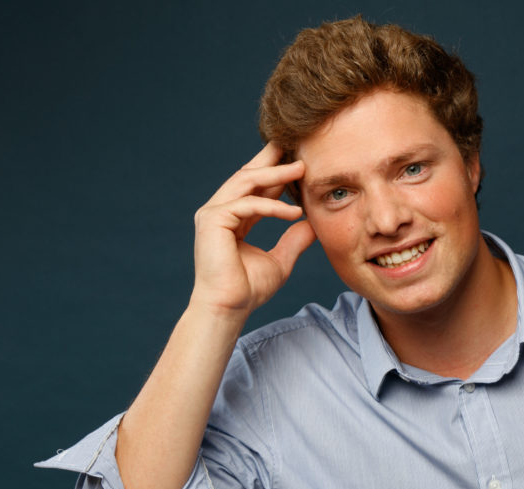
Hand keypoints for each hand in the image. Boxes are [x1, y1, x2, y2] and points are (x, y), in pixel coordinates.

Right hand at [189, 142, 316, 317]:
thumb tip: (311, 225)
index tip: (296, 159)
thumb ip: (293, 241)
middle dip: (271, 160)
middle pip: (247, 177)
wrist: (229, 309)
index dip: (274, 173)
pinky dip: (272, 207)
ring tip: (301, 168)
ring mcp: (213, 214)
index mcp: (232, 219)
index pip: (254, 189)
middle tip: (293, 143)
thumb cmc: (248, 290)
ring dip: (275, 174)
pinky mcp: (212, 220)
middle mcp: (219, 212)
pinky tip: (295, 212)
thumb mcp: (280, 261)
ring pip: (246, 183)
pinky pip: (247, 205)